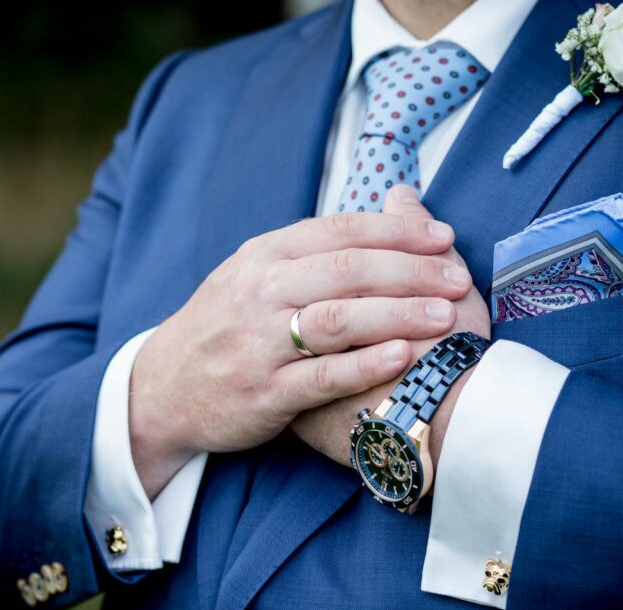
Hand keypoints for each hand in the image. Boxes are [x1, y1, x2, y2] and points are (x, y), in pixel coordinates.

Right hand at [129, 208, 472, 497]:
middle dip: (411, 271)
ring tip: (447, 316)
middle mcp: (260, 292)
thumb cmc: (224, 327)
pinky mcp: (264, 392)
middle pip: (347, 269)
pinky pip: (322, 375)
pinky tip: (405, 356)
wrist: (163, 388)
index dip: (398, 231)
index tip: (444, 238)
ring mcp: (260, 343)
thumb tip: (391, 205)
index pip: (340, 231)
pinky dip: (366, 363)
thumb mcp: (254, 273)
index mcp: (263, 256)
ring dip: (399, 314)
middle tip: (459, 280)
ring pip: (339, 318)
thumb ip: (315, 245)